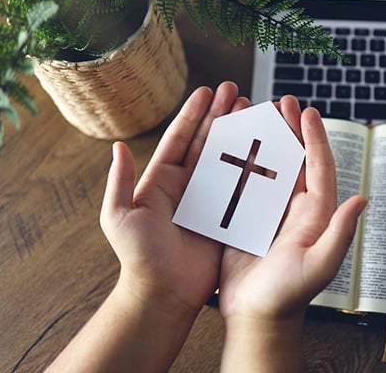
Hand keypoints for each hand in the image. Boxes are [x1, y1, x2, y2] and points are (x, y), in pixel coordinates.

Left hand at [100, 81, 249, 315]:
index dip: (193, 114)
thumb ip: (120, 182)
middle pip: (207, 143)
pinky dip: (254, 168)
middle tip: (236, 91)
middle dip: (220, 115)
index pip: (180, 139)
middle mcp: (187, 186)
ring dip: (239, 135)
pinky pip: (242, 188)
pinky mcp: (227, 217)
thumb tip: (118, 146)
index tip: (206, 91)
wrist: (162, 295)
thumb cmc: (137, 258)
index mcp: (162, 181)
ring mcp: (209, 201)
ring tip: (254, 111)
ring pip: (227, 160)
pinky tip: (267, 149)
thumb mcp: (119, 217)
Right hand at [218, 96, 366, 371]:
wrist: (258, 317)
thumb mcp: (319, 265)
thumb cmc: (289, 296)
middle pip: (296, 160)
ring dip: (266, 140)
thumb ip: (340, 233)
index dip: (315, 138)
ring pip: (271, 167)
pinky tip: (232, 146)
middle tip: (283, 102)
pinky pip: (246, 184)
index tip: (309, 112)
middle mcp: (296, 209)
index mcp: (315, 214)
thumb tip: (361, 199)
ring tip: (258, 115)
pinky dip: (241, 162)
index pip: (319, 167)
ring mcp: (271, 213)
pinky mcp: (247, 220)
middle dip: (291, 130)